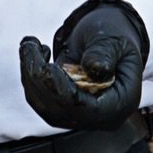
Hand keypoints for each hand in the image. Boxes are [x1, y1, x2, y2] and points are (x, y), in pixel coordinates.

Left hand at [19, 0, 148, 131]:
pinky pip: (40, 100)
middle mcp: (102, 115)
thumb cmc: (115, 37)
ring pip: (47, 108)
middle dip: (41, 81)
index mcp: (122, 101)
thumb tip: (95, 67)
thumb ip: (105, 52)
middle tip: (31, 48)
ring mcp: (81, 113)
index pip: (92, 111)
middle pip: (64, 111)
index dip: (67, 94)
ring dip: (30, 78)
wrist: (106, 38)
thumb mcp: (114, 38)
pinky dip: (30, 78)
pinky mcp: (63, 106)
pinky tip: (34, 54)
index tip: (50, 68)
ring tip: (30, 46)